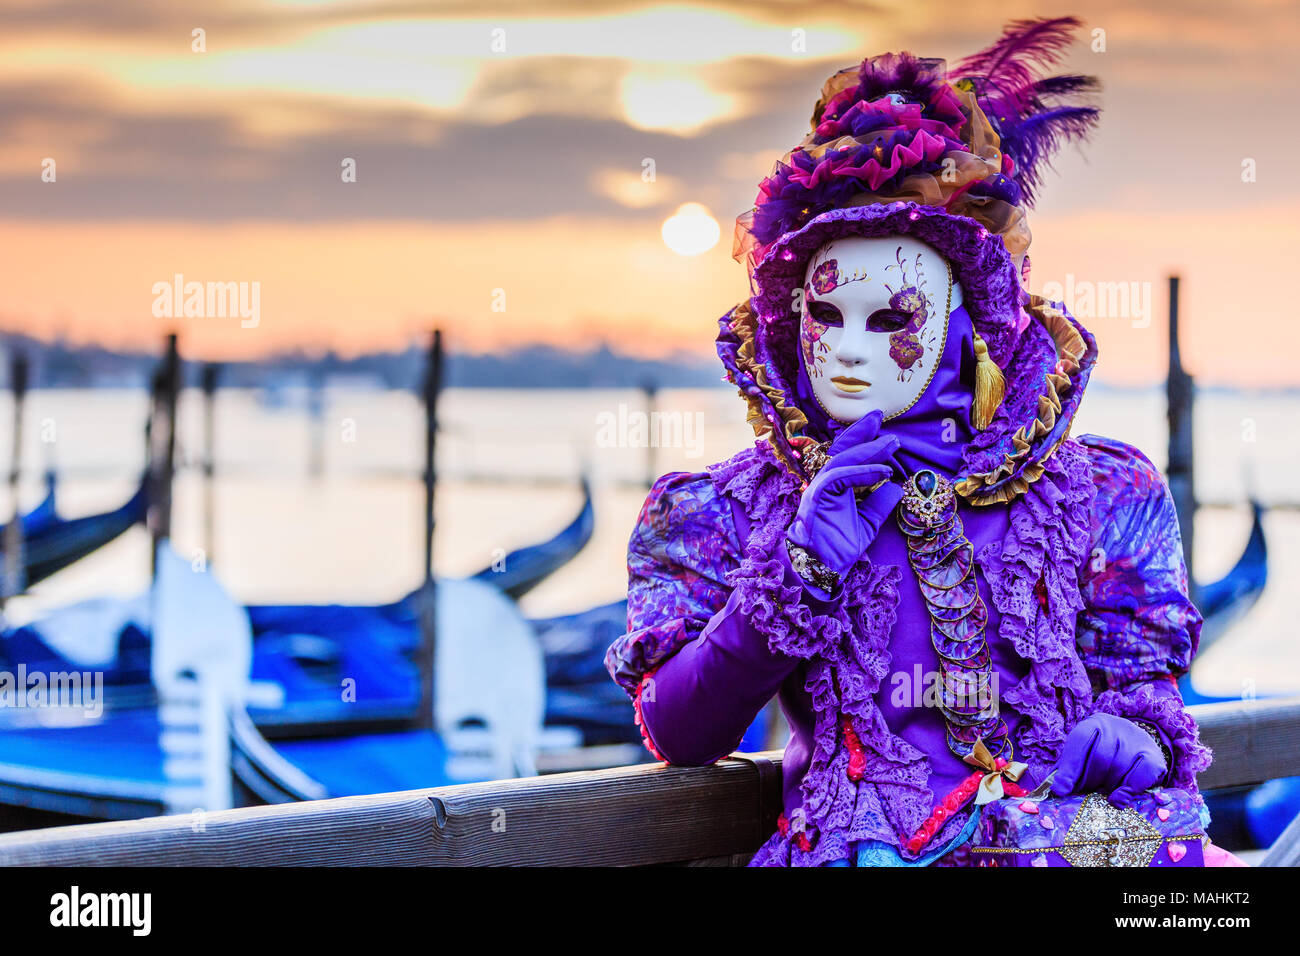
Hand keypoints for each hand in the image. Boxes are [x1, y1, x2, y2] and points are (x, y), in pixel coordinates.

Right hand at [787, 410, 902, 577]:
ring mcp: (818, 489)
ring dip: (869, 451)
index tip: (884, 429)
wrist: (822, 569)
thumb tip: (895, 488)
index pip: (848, 456)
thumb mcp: (868, 523)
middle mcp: (825, 483)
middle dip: (861, 432)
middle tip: (879, 417)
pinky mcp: (817, 497)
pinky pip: (840, 477)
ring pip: (842, 460)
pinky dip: (862, 472)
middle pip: (841, 449)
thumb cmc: (838, 548)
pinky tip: (882, 471)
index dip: (864, 440)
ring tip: (892, 445)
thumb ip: (879, 505)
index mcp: (835, 486)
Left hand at [1050, 713, 1166, 808]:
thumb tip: (1058, 791)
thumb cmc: (1102, 757)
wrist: (1135, 748)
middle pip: (1101, 755)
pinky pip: (1141, 776)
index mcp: (1094, 723)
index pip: (1081, 740)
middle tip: (1088, 793)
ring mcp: (1139, 740)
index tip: (1061, 790)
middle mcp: (1118, 727)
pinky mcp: (1155, 757)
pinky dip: (1129, 790)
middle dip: (1091, 779)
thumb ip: (1069, 771)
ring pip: (1119, 768)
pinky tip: (1120, 797)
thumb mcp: (1083, 757)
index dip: (1069, 767)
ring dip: (1109, 787)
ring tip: (1104, 793)